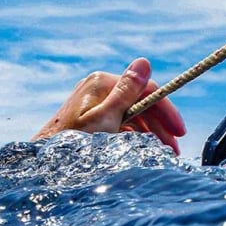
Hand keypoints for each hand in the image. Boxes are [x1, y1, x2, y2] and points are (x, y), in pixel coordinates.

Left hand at [33, 57, 186, 153]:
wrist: (46, 163)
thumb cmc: (74, 142)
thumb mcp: (105, 118)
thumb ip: (126, 92)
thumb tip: (144, 62)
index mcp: (101, 83)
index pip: (144, 90)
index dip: (165, 110)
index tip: (180, 131)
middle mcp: (98, 88)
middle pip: (139, 103)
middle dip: (160, 126)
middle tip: (175, 149)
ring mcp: (95, 103)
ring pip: (132, 115)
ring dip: (151, 133)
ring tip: (165, 153)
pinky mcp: (92, 118)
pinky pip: (121, 124)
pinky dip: (135, 136)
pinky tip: (145, 150)